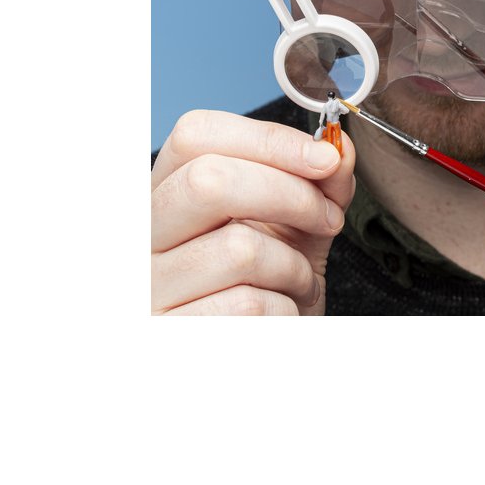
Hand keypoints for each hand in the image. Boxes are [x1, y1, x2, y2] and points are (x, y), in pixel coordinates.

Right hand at [151, 110, 354, 314]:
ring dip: (295, 266)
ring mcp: (150, 288)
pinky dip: (286, 309)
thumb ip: (318, 183)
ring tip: (301, 282)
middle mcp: (145, 235)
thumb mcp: (299, 224)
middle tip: (329, 218)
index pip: (196, 135)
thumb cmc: (274, 283)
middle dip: (291, 194)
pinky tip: (282, 314)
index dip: (268, 138)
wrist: (266, 349)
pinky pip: (248, 304)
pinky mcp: (170, 334)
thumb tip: (338, 147)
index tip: (325, 158)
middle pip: (209, 181)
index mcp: (169, 192)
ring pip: (238, 248)